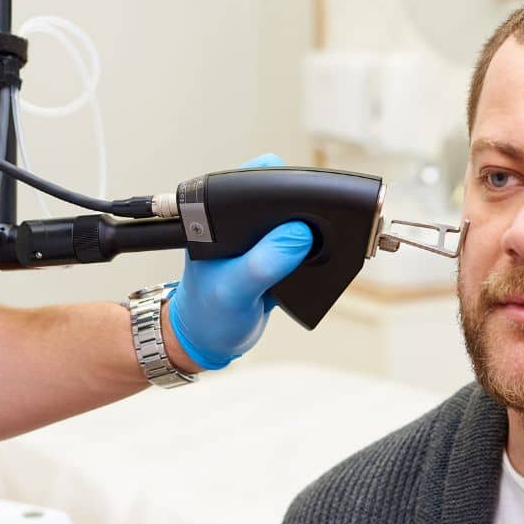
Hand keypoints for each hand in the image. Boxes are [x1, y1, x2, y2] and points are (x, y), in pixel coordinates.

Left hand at [168, 154, 312, 369]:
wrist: (210, 343)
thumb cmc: (208, 316)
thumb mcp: (234, 291)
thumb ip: (264, 263)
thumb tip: (299, 234)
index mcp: (218, 217)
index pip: (253, 181)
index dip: (282, 184)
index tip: (306, 199)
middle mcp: (239, 223)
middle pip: (282, 199)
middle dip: (303, 211)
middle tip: (313, 232)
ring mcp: (258, 240)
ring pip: (296, 223)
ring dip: (310, 234)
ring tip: (315, 249)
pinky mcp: (274, 257)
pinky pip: (301, 248)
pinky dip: (312, 255)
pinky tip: (312, 265)